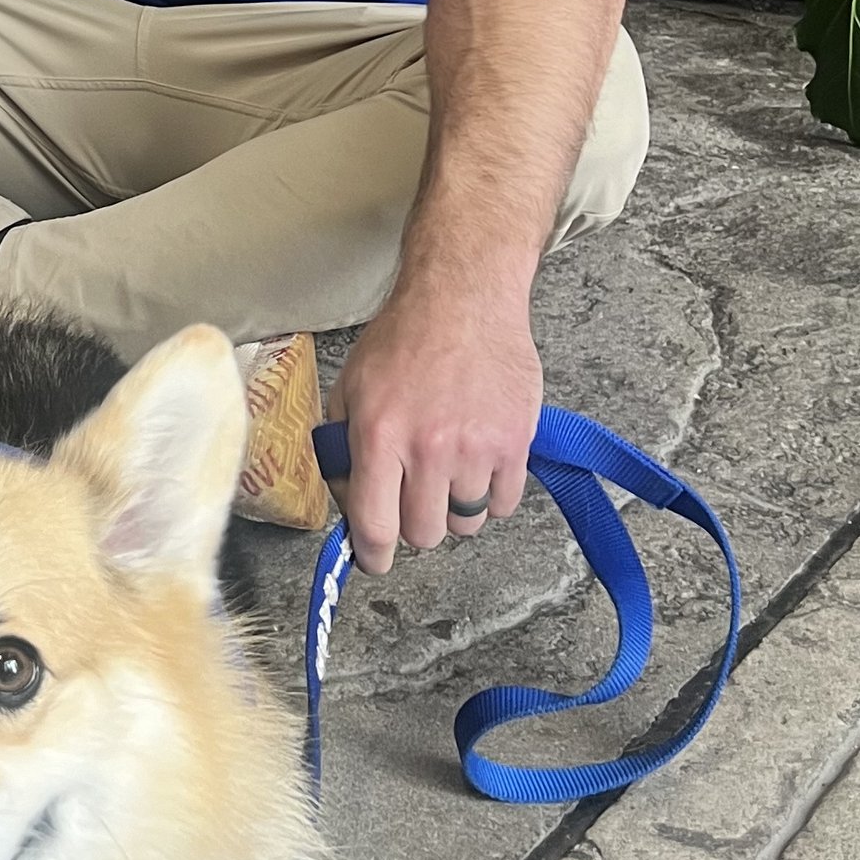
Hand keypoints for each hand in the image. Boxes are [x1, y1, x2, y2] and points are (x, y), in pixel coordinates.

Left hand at [328, 274, 542, 578]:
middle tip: (415, 495)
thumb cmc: (403, 338)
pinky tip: (480, 465)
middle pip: (424, 533)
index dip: (374, 556)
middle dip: (415, 523)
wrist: (464, 298)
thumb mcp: (350, 387)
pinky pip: (504, 504)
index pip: (375, 526)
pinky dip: (492, 496)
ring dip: (454, 509)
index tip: (375, 561)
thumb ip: (342, 448)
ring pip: (465, 523)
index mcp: (378, 435)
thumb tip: (349, 504)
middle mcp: (427, 449)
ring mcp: (476, 448)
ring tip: (449, 472)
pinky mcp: (517, 442)